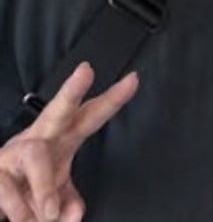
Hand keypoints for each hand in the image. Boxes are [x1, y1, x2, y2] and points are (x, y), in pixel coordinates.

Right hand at [0, 63, 137, 221]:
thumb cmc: (27, 186)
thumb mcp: (54, 192)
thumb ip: (69, 200)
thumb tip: (74, 214)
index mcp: (61, 139)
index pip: (90, 116)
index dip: (111, 99)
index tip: (133, 80)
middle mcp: (39, 139)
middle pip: (58, 110)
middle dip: (71, 91)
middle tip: (85, 72)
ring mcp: (13, 152)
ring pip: (35, 155)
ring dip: (44, 189)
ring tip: (48, 213)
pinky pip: (9, 188)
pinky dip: (20, 210)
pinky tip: (24, 219)